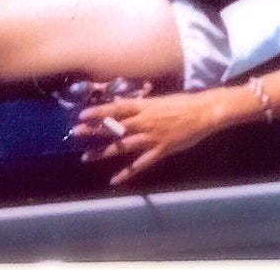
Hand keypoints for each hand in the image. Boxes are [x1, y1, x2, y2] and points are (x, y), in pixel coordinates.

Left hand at [71, 89, 229, 185]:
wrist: (203, 113)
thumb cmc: (182, 103)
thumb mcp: (159, 100)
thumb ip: (141, 104)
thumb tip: (123, 102)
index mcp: (145, 106)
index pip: (116, 108)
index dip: (99, 111)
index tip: (82, 114)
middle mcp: (145, 121)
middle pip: (115, 127)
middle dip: (94, 130)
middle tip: (75, 133)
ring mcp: (151, 137)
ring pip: (123, 146)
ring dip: (103, 152)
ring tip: (86, 157)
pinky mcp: (160, 150)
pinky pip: (140, 164)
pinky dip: (126, 173)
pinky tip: (114, 180)